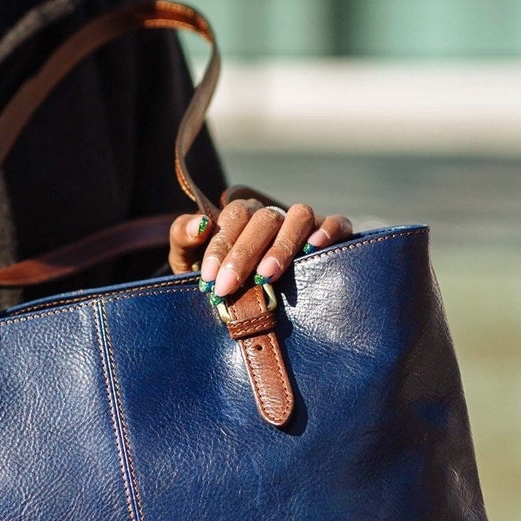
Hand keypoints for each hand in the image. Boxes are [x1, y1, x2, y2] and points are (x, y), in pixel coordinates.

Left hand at [168, 187, 352, 298]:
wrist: (245, 305)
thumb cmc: (216, 279)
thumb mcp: (189, 261)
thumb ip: (184, 238)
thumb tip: (200, 224)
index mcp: (240, 216)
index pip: (233, 218)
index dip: (221, 246)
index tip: (210, 278)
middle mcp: (272, 216)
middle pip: (263, 218)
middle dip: (243, 254)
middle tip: (229, 287)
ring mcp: (301, 225)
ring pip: (299, 215)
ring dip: (282, 245)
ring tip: (267, 275)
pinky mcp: (330, 235)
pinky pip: (337, 223)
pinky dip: (329, 229)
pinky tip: (315, 246)